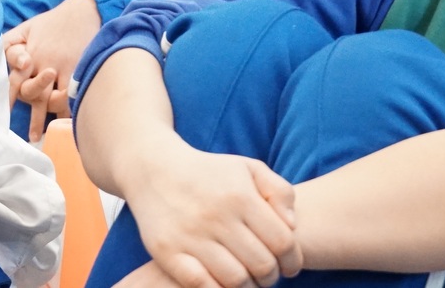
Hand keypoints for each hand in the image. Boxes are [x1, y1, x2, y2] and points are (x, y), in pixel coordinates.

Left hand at [4, 0, 104, 140]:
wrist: (82, 11)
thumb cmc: (51, 21)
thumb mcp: (26, 28)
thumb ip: (10, 44)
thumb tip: (1, 61)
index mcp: (31, 55)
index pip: (15, 81)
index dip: (9, 100)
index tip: (3, 117)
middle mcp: (45, 63)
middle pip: (35, 94)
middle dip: (34, 116)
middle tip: (31, 136)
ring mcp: (64, 68)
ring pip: (56, 99)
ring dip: (52, 117)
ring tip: (48, 135)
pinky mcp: (81, 69)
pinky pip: (75, 94)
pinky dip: (71, 108)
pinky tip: (69, 122)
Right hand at [124, 142, 301, 287]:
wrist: (152, 168)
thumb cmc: (208, 173)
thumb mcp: (247, 168)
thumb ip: (280, 191)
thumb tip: (292, 226)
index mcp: (239, 196)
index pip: (283, 243)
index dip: (293, 260)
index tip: (288, 266)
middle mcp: (216, 216)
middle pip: (262, 266)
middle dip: (271, 276)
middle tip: (266, 274)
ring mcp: (189, 235)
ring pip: (235, 280)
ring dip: (247, 286)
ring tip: (246, 279)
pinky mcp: (167, 251)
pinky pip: (201, 285)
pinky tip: (220, 281)